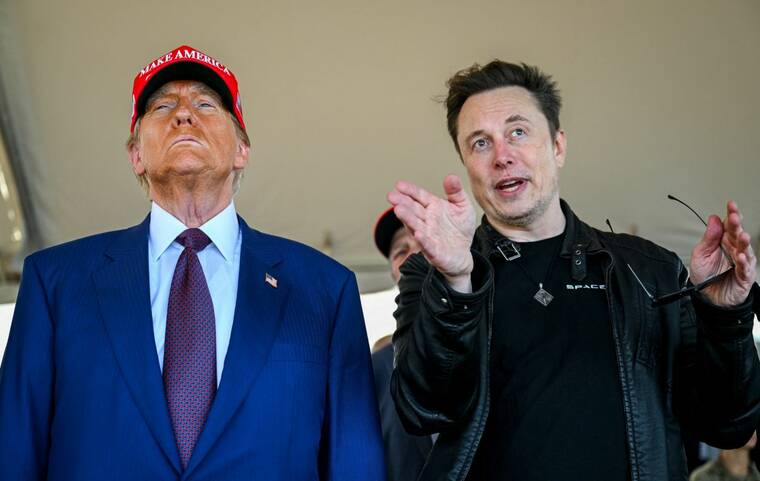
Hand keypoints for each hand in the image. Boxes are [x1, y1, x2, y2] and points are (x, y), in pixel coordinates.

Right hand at [387, 175, 476, 291]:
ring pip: (415, 226)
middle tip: (392, 196)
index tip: (399, 185)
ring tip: (398, 210)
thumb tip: (451, 176)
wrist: (462, 255)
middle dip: (402, 203)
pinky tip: (417, 233)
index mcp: (433, 207)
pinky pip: (427, 245)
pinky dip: (422, 240)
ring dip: (407, 218)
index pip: (419, 196)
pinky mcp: (433, 252)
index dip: (410, 191)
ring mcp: (428, 236)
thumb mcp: (463, 206)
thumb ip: (456, 192)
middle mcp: (427, 221)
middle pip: (413, 210)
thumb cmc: (460, 229)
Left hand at [690, 201, 756, 306]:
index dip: (731, 214)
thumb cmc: (705, 275)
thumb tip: (713, 219)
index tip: (731, 204)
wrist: (708, 297)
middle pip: (738, 234)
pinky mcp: (744, 276)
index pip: (730, 225)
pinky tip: (741, 256)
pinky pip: (745, 268)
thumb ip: (708, 238)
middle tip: (734, 217)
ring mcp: (741, 262)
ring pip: (745, 250)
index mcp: (724, 241)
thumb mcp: (700, 254)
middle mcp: (734, 249)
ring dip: (744, 242)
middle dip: (737, 225)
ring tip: (742, 235)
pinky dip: (744, 262)